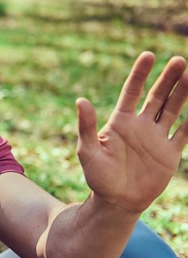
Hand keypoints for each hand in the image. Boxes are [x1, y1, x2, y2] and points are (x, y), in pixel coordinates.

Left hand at [76, 51, 187, 212]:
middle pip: (157, 97)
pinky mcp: (169, 154)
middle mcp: (140, 125)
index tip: (148, 56)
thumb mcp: (87, 150)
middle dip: (168, 79)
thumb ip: (86, 126)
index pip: (132, 92)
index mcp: (120, 121)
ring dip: (183, 94)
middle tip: (179, 60)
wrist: (116, 201)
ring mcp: (156, 138)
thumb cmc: (97, 176)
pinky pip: (185, 134)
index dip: (140, 74)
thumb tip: (80, 100)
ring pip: (173, 110)